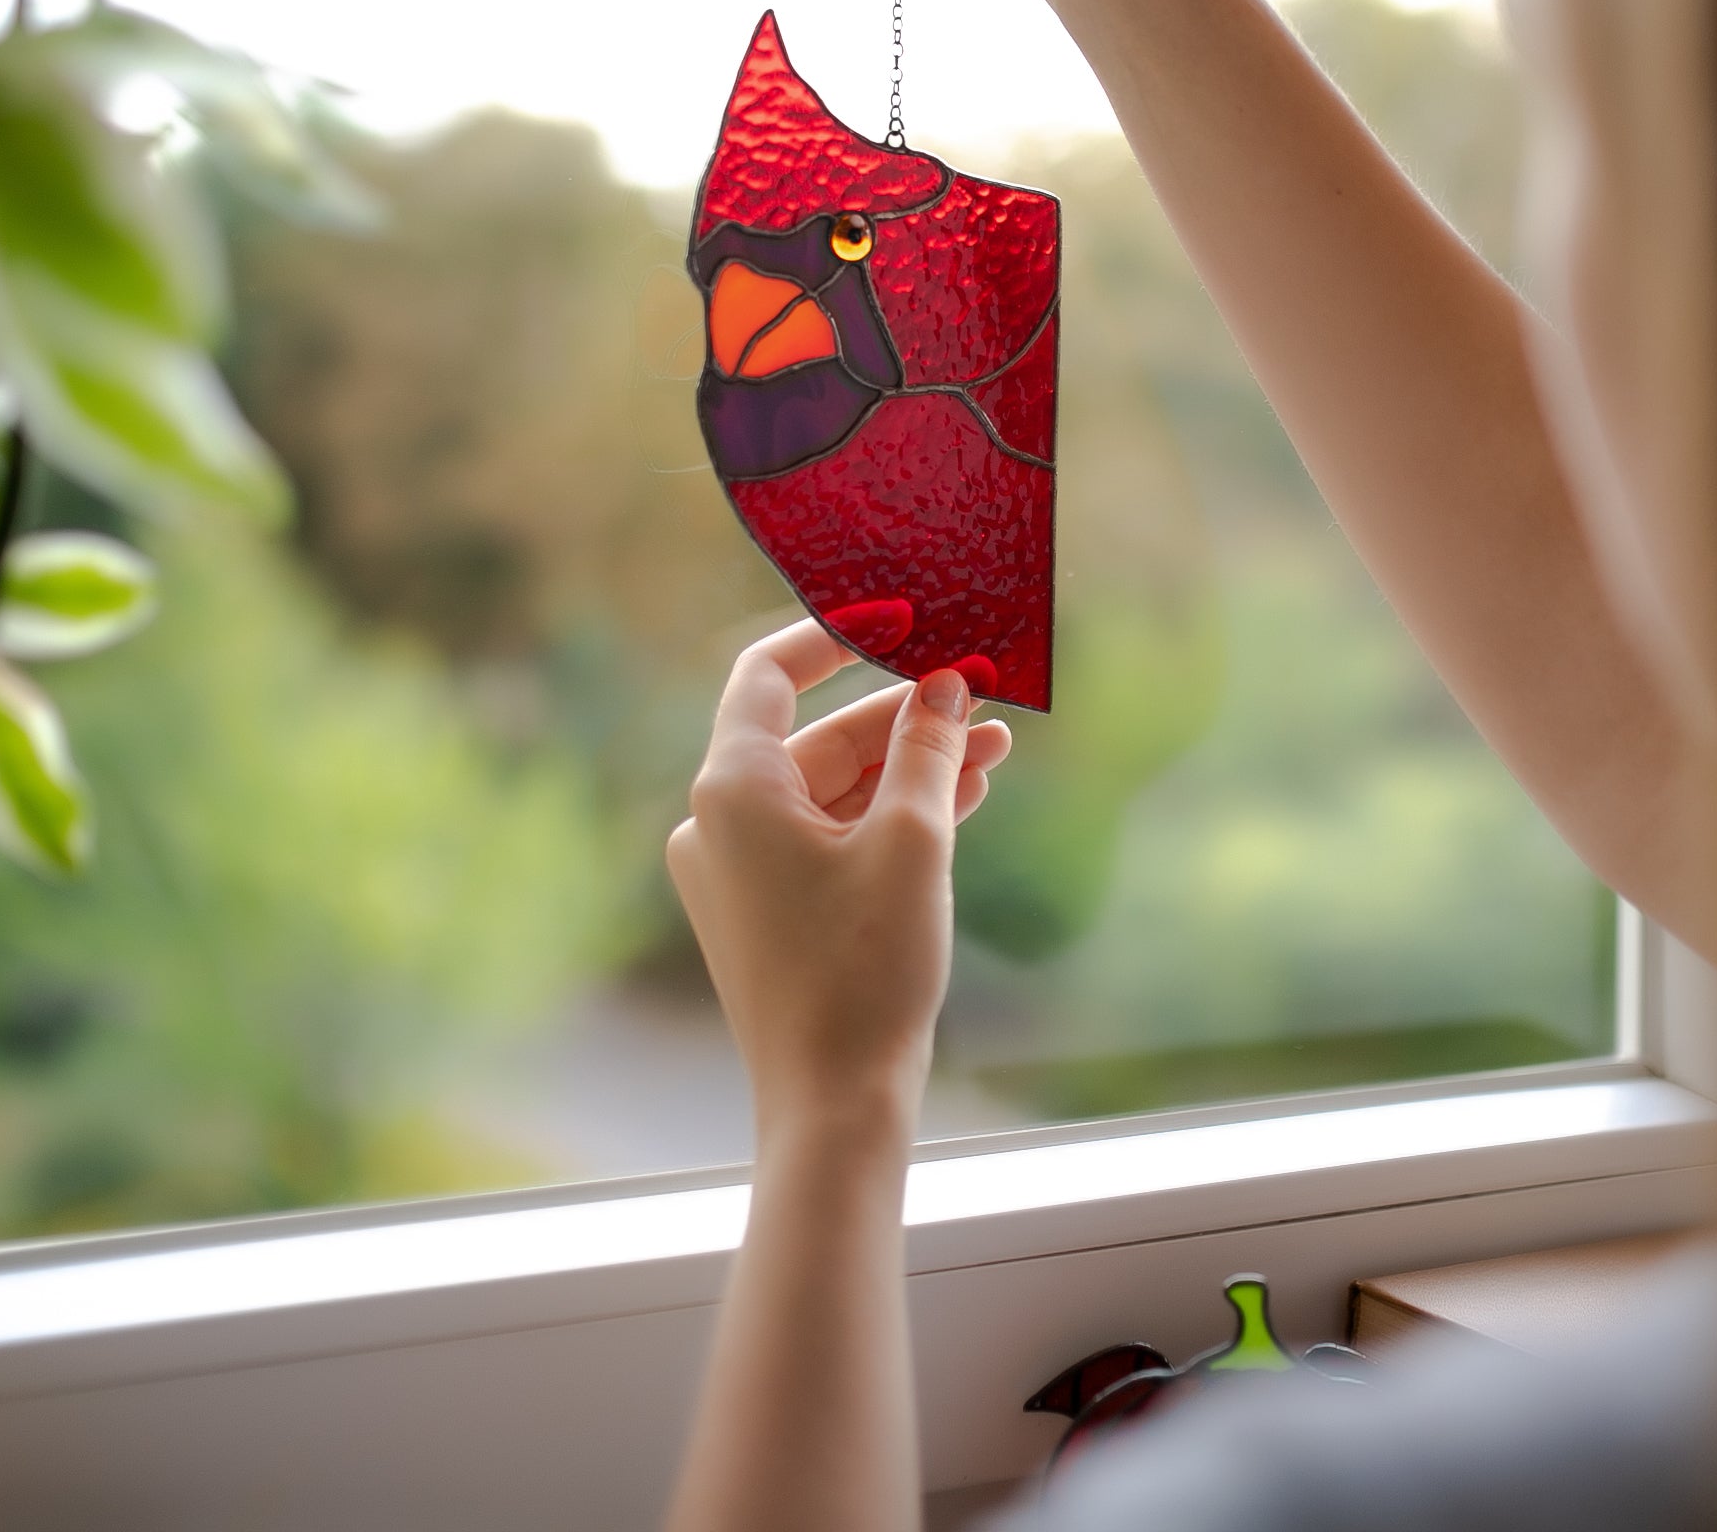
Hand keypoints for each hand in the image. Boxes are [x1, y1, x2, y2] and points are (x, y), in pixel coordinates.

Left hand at [667, 623, 1012, 1143]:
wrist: (834, 1102)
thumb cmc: (864, 970)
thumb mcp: (913, 842)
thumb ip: (928, 749)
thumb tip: (946, 686)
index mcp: (732, 789)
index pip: (770, 672)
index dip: (834, 633)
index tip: (898, 614)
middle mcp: (720, 822)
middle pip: (818, 735)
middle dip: (906, 715)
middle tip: (982, 691)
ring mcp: (741, 871)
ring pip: (834, 790)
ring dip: (911, 767)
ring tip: (996, 744)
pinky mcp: (770, 912)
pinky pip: (831, 837)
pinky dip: (889, 816)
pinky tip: (965, 794)